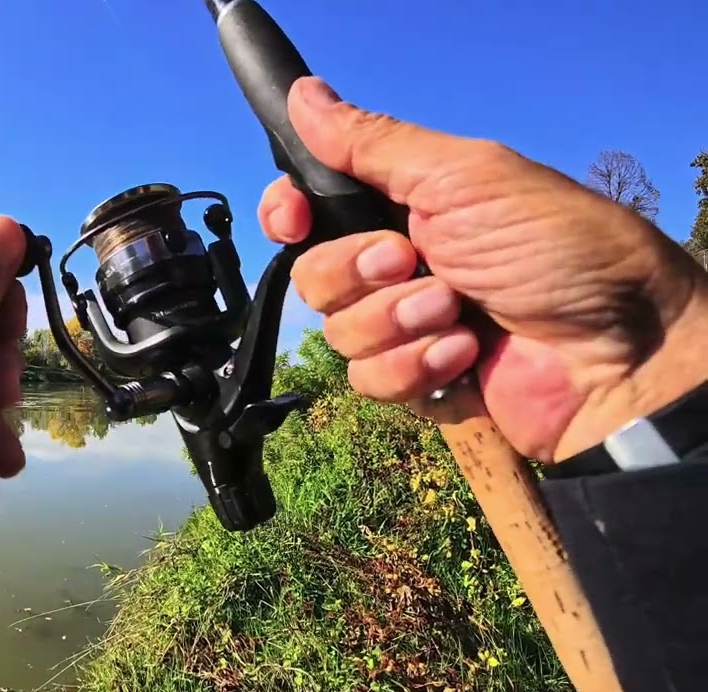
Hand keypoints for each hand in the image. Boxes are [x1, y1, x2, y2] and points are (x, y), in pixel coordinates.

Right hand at [259, 77, 707, 463]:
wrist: (620, 352)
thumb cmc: (557, 250)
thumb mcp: (463, 177)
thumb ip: (373, 144)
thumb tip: (303, 94)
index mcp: (406, 206)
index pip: (309, 209)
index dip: (288, 215)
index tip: (291, 219)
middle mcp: (399, 264)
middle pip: (311, 274)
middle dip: (357, 272)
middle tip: (415, 262)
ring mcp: (407, 326)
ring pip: (338, 331)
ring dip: (396, 321)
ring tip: (459, 313)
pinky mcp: (419, 380)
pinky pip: (370, 379)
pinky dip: (417, 365)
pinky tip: (467, 356)